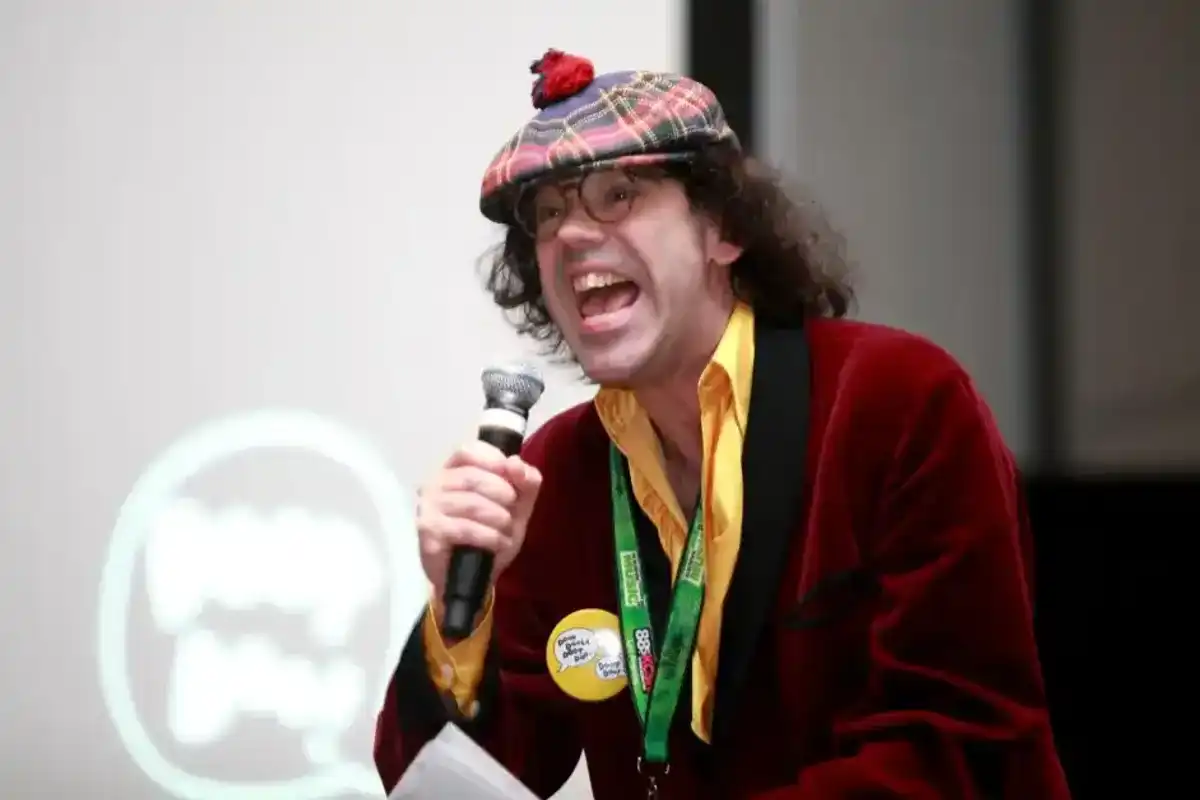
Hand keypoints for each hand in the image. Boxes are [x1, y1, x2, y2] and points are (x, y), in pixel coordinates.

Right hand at [415, 440, 542, 602]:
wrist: (473, 578)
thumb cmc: (491, 534)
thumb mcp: (517, 506)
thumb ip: (525, 482)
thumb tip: (515, 462)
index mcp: (453, 471)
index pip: (468, 450)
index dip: (494, 460)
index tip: (512, 476)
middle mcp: (434, 484)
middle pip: (473, 477)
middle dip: (503, 495)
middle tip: (511, 514)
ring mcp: (428, 507)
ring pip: (471, 503)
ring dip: (499, 519)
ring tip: (505, 531)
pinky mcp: (429, 531)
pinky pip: (465, 528)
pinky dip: (489, 537)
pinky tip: (497, 544)